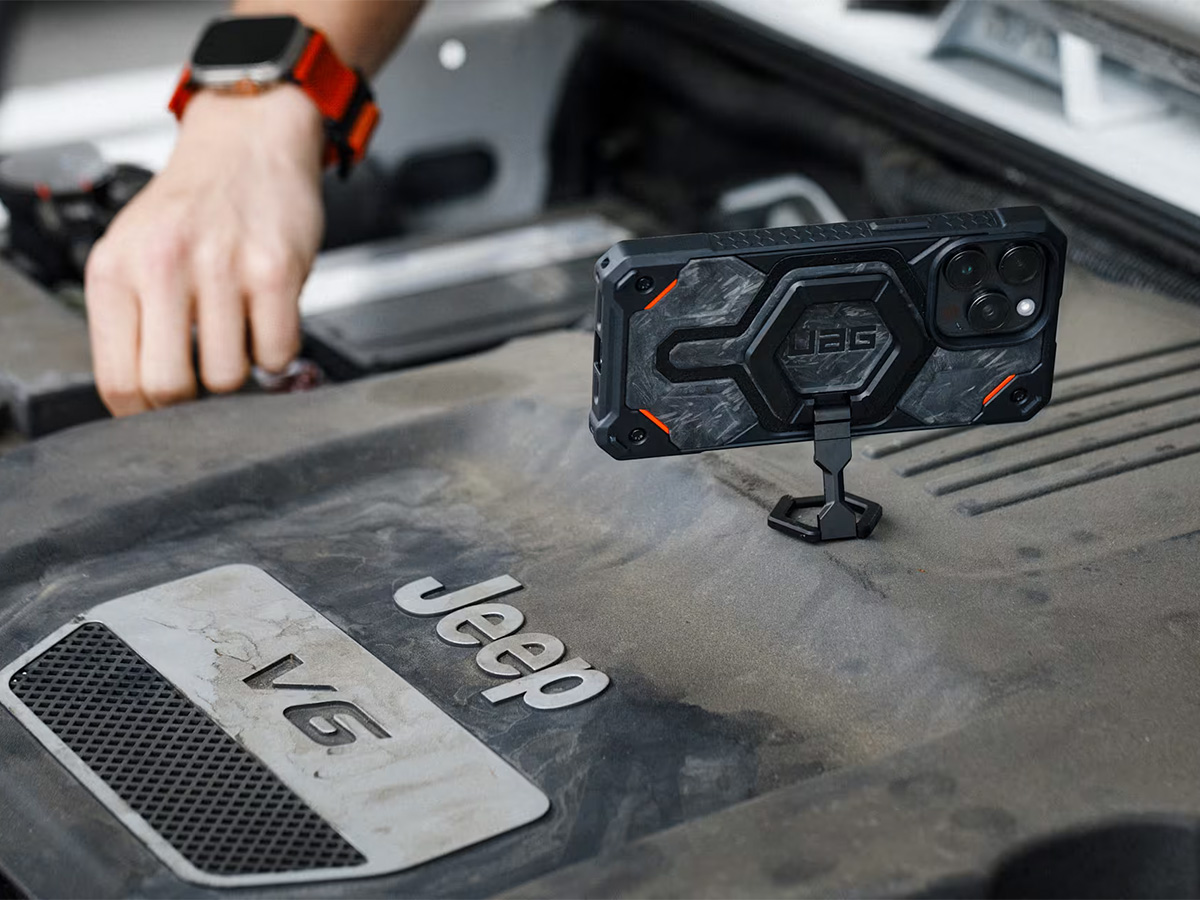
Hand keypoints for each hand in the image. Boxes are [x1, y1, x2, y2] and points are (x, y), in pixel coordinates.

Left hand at [84, 85, 324, 415]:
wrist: (248, 142)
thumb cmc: (195, 205)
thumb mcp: (136, 252)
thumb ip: (135, 319)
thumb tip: (151, 399)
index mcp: (115, 270)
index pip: (118, 381)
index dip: (145, 413)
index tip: (163, 411)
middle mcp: (161, 265)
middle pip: (170, 389)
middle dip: (194, 401)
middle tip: (205, 375)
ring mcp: (220, 267)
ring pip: (228, 377)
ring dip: (241, 370)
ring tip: (239, 335)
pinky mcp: (274, 270)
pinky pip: (277, 352)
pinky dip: (277, 351)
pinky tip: (267, 320)